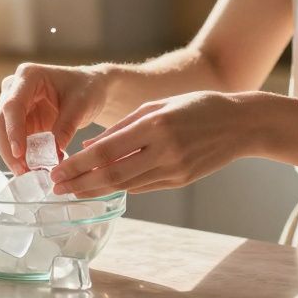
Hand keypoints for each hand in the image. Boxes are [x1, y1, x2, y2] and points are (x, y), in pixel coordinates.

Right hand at [0, 62, 110, 173]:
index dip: (13, 130)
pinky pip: (13, 141)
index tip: (19, 153)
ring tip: (30, 173)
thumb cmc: (87, 88)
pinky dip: (21, 156)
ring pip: (2, 134)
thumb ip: (66, 127)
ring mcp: (14, 105)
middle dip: (9, 148)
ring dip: (13, 155)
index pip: (13, 105)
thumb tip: (53, 153)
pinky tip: (32, 168)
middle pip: (0, 121)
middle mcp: (15, 88)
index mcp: (29, 76)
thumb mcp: (81, 105)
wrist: (91, 88)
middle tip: (23, 171)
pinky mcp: (19, 120)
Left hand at [49, 91, 247, 197]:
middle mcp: (163, 150)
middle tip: (55, 188)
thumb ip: (122, 127)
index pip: (106, 151)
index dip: (77, 165)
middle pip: (111, 175)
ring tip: (72, 192)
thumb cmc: (196, 106)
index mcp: (155, 125)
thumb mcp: (157, 105)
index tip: (56, 171)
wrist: (241, 124)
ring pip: (126, 185)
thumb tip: (89, 147)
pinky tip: (102, 188)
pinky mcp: (181, 180)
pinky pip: (143, 186)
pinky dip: (120, 187)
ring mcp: (174, 168)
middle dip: (79, 183)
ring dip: (95, 190)